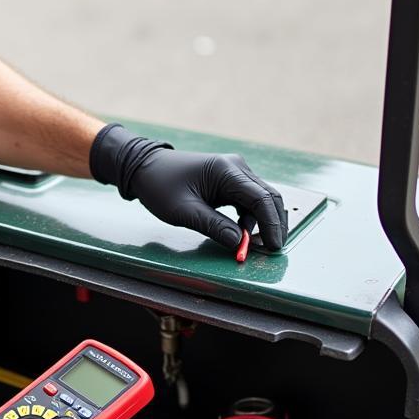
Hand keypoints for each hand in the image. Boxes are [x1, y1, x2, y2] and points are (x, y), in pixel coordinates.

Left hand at [89, 124, 287, 250]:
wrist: (145, 168)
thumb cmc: (160, 186)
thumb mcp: (183, 211)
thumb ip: (213, 226)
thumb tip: (240, 243)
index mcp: (226, 171)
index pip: (261, 198)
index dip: (272, 224)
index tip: (273, 247)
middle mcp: (236, 168)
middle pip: (268, 197)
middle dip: (274, 224)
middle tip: (272, 250)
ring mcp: (235, 173)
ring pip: (261, 200)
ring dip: (262, 223)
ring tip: (254, 246)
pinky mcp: (230, 181)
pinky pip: (249, 200)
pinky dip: (251, 218)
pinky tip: (246, 235)